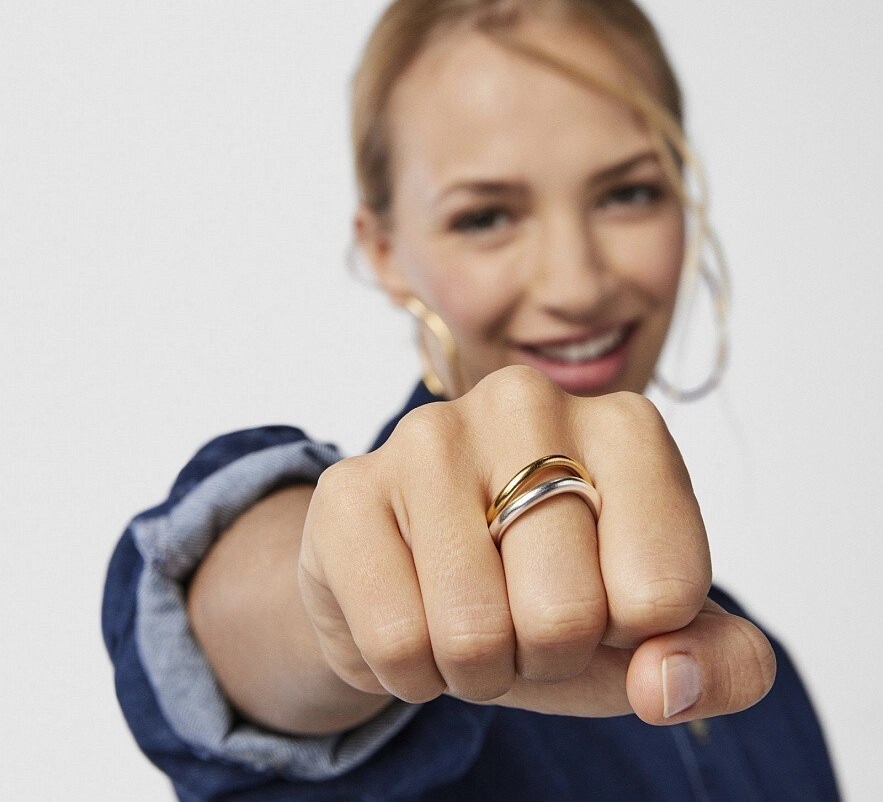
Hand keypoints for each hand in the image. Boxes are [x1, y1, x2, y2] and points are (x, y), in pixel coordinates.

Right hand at [298, 365, 774, 723]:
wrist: (423, 578)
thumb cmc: (544, 591)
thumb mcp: (647, 631)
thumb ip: (715, 662)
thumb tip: (669, 683)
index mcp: (625, 426)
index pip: (664, 590)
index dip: (632, 638)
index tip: (602, 604)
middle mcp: (527, 403)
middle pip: (567, 613)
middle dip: (546, 655)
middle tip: (522, 620)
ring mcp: (429, 434)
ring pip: (475, 632)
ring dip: (478, 669)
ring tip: (469, 620)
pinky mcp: (349, 485)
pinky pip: (397, 640)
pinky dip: (411, 671)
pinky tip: (411, 615)